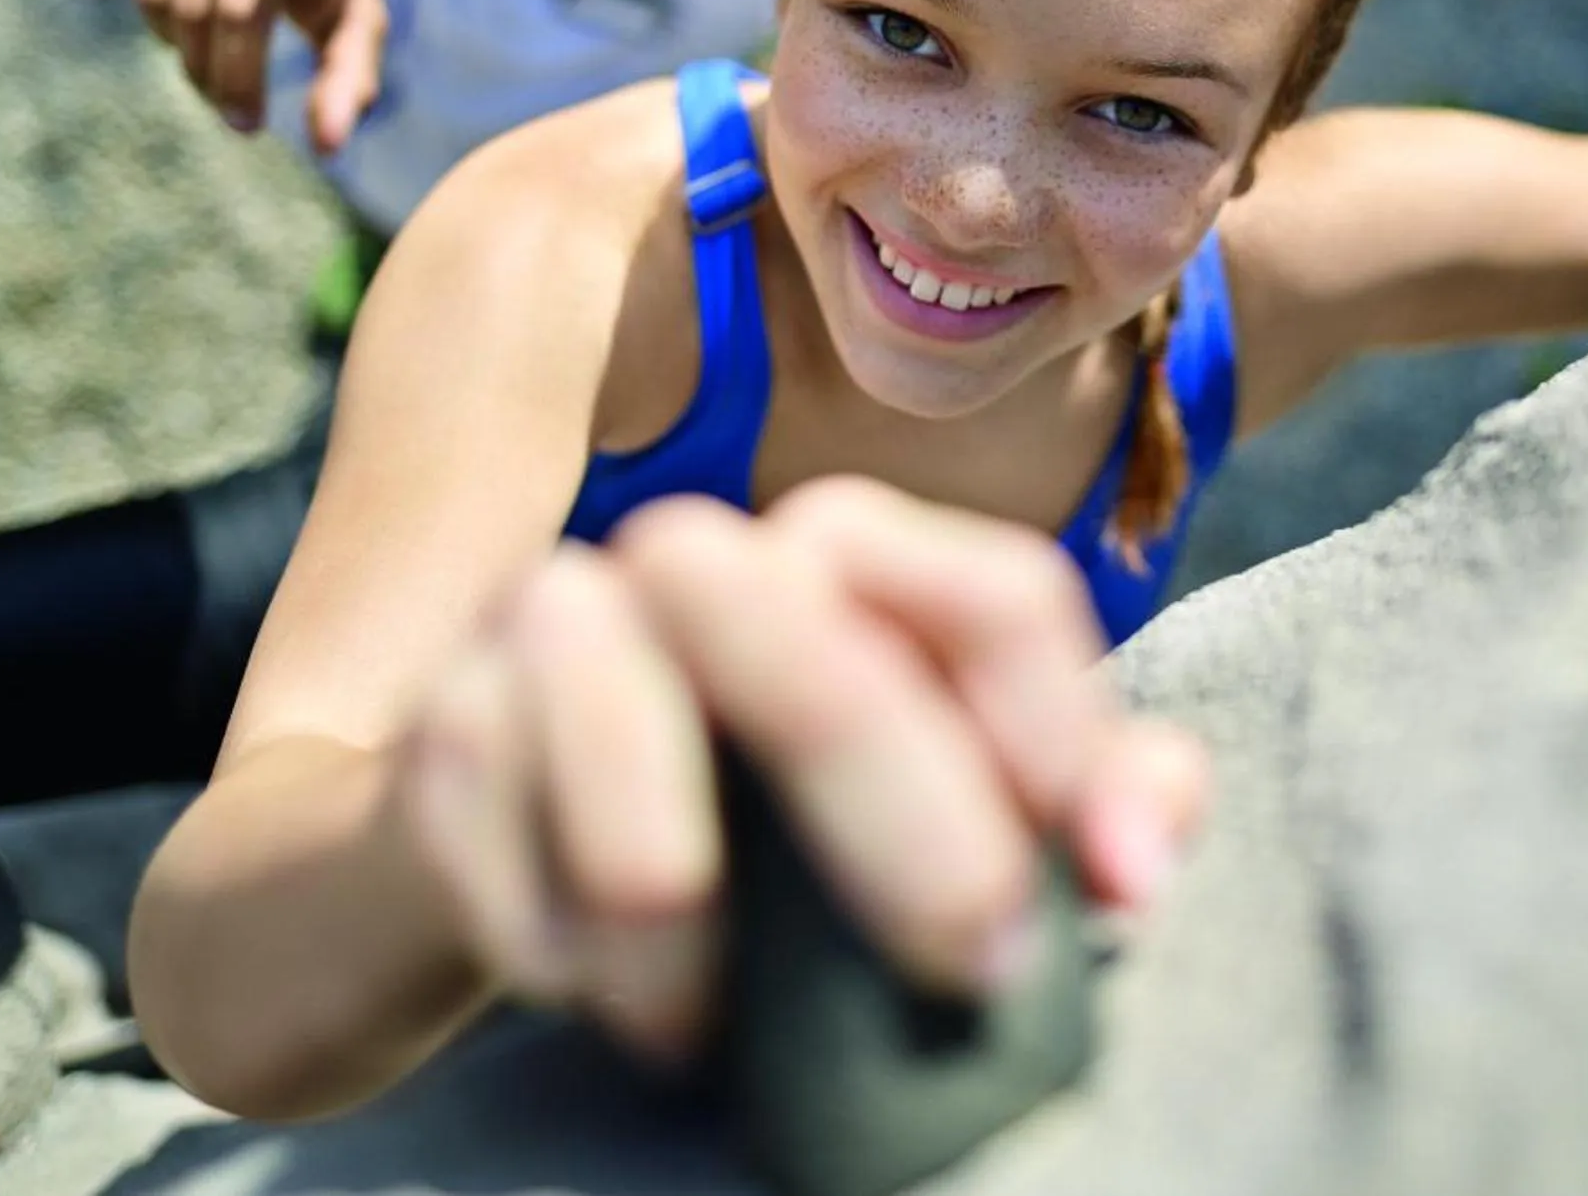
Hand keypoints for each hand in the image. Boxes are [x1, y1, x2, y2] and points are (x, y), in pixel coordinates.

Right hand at [133, 0, 388, 155]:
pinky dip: (168, 34)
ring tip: (220, 87)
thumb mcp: (351, 12)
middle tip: (243, 123)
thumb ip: (348, 75)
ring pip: (184, 9)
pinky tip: (194, 36)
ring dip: (198, 67)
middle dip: (234, 81)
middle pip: (233, 11)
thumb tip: (328, 146)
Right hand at [389, 477, 1207, 1061]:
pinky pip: (488, 824)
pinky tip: (593, 998)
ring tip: (714, 1028)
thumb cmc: (753, 835)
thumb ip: (1071, 802)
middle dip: (906, 817)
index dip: (1071, 740)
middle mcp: (705, 559)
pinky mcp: (440, 720)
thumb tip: (1147, 843)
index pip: (993, 599)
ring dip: (681, 899)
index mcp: (848, 564)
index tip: (1117, 891)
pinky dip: (551, 943)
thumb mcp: (930, 818)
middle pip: (816, 638)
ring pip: (622, 718)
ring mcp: (555, 621)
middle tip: (971, 972)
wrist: (485, 856)